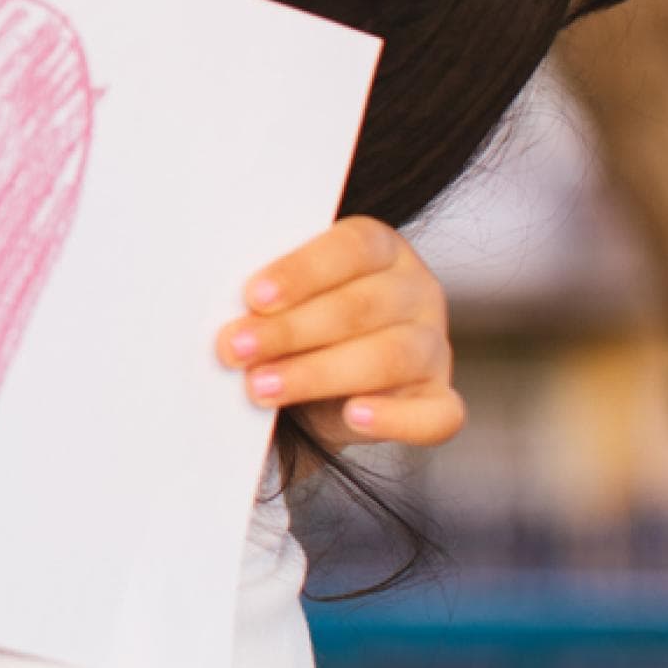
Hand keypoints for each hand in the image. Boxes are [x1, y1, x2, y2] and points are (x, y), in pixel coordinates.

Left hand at [215, 217, 461, 450]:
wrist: (314, 385)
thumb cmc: (292, 321)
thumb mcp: (280, 297)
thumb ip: (266, 295)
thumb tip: (227, 311)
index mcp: (381, 248)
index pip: (351, 248)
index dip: (302, 272)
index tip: (253, 297)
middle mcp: (416, 291)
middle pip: (361, 307)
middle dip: (291, 330)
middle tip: (236, 349)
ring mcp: (433, 346)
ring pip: (390, 357)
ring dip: (318, 373)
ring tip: (261, 387)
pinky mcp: (439, 399)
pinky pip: (435, 414)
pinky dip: (395, 418)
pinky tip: (353, 416)